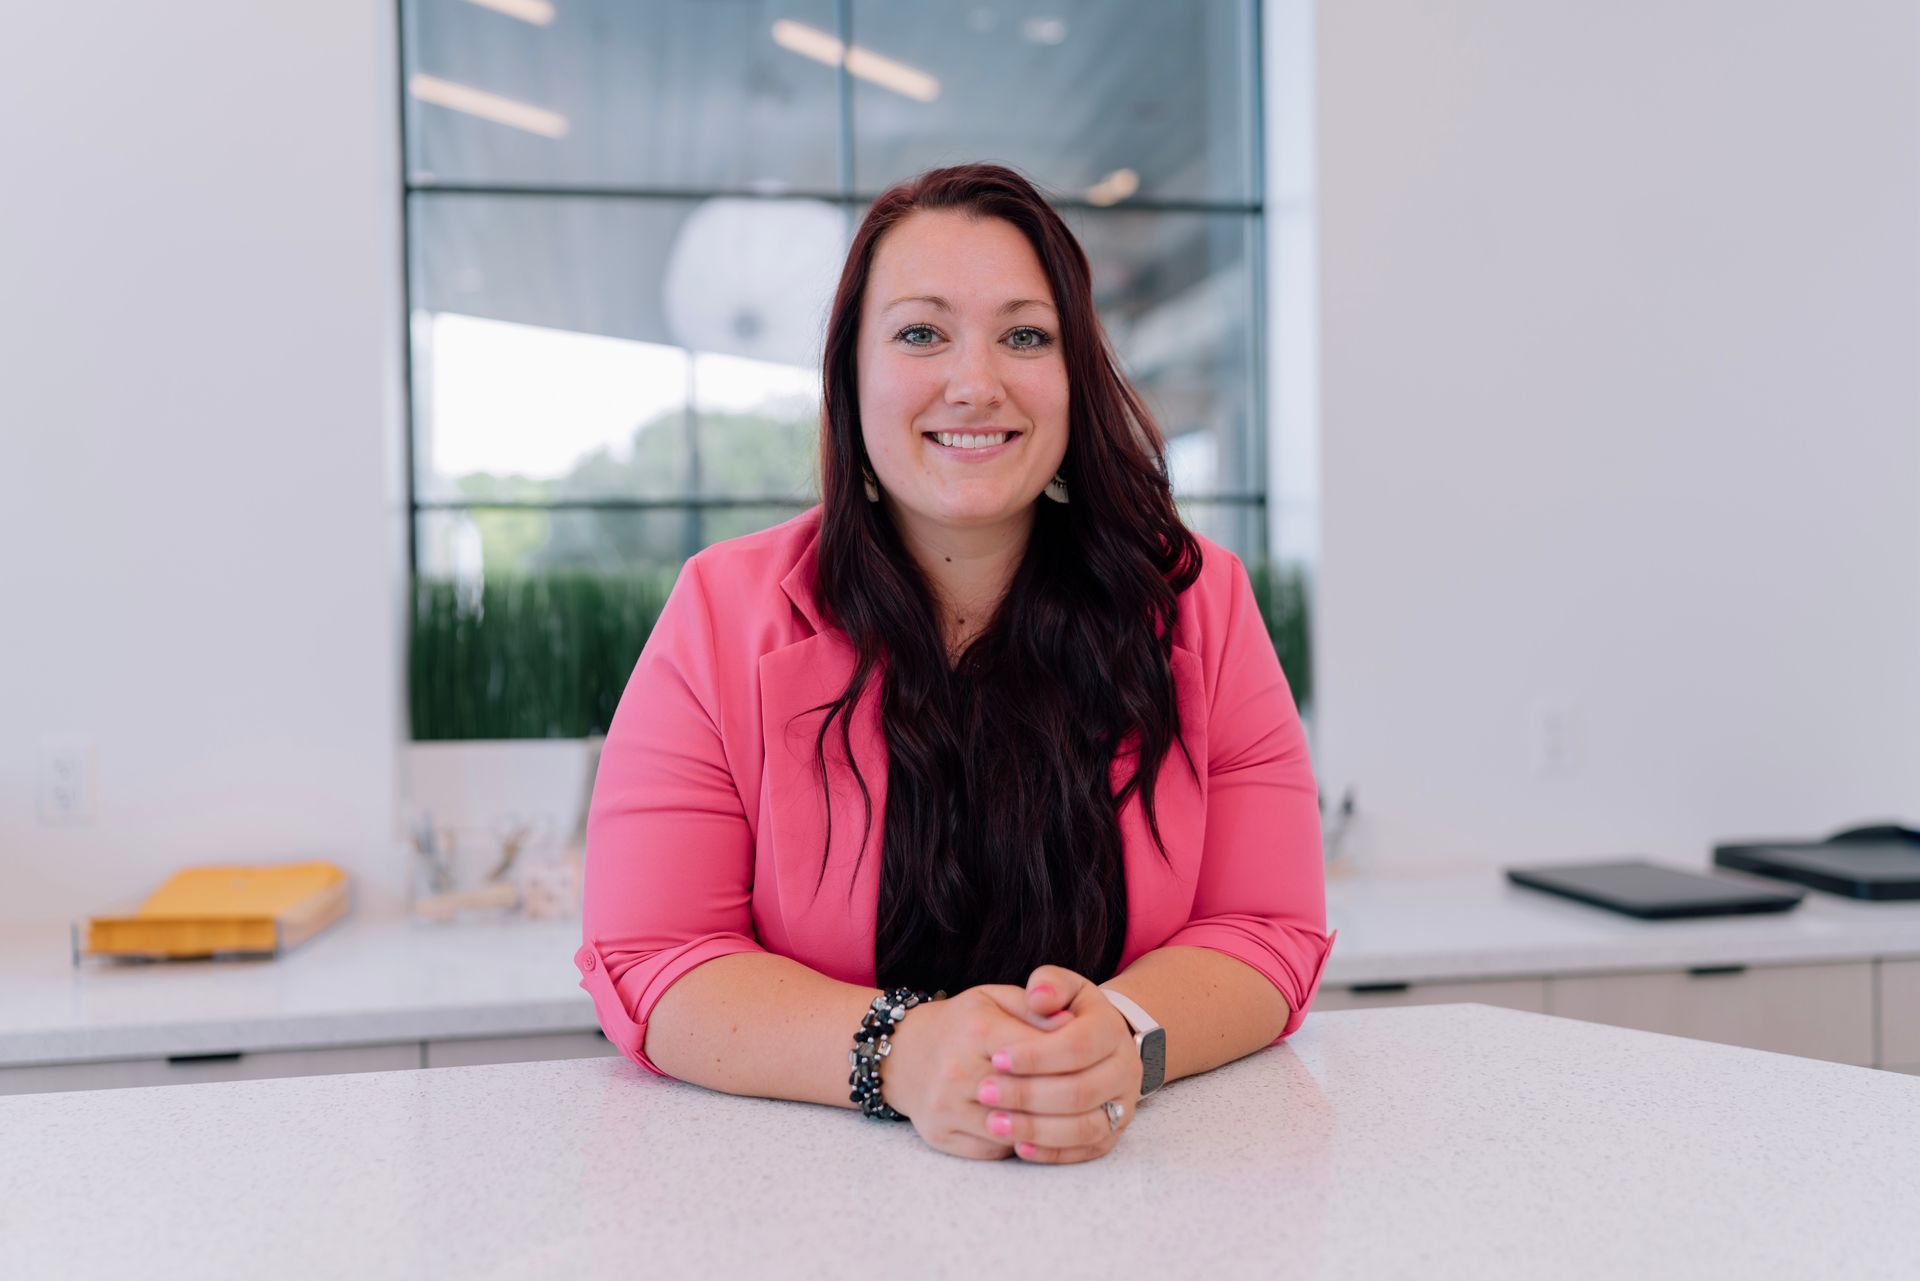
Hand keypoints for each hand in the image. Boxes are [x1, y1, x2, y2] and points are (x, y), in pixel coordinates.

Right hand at [880, 983, 1074, 1160]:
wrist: (903, 1053)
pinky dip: (1018, 1144)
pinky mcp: (940, 1135)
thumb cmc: (962, 1024)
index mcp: (975, 1029)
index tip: (1090, 1064)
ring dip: (1044, 1128)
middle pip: (1026, 1096)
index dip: (1067, 1061)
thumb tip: (1075, 1025)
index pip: (1035, 1053)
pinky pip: (993, 1150)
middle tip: (1091, 1098)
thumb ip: (1037, 1010)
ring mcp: (945, 1107)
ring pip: (1012, 1129)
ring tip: (1067, 1119)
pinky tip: (1034, 1132)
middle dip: (1063, 1098)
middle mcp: (955, 1070)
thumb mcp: (996, 1000)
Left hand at [980, 965, 1142, 1164]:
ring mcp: (1122, 1105)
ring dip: (1037, 1129)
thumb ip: (1049, 984)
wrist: (1094, 1043)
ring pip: (1084, 1128)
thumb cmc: (1065, 1012)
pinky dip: (1052, 1153)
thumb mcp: (1061, 988)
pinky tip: (1018, 1148)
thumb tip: (1038, 996)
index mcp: (1112, 1030)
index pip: (1077, 1045)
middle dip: (1029, 1094)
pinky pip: (1085, 1152)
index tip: (997, 1058)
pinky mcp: (1112, 1134)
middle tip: (984, 1092)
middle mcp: (1126, 1070)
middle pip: (1080, 1090)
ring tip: (994, 1124)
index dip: (1037, 1055)